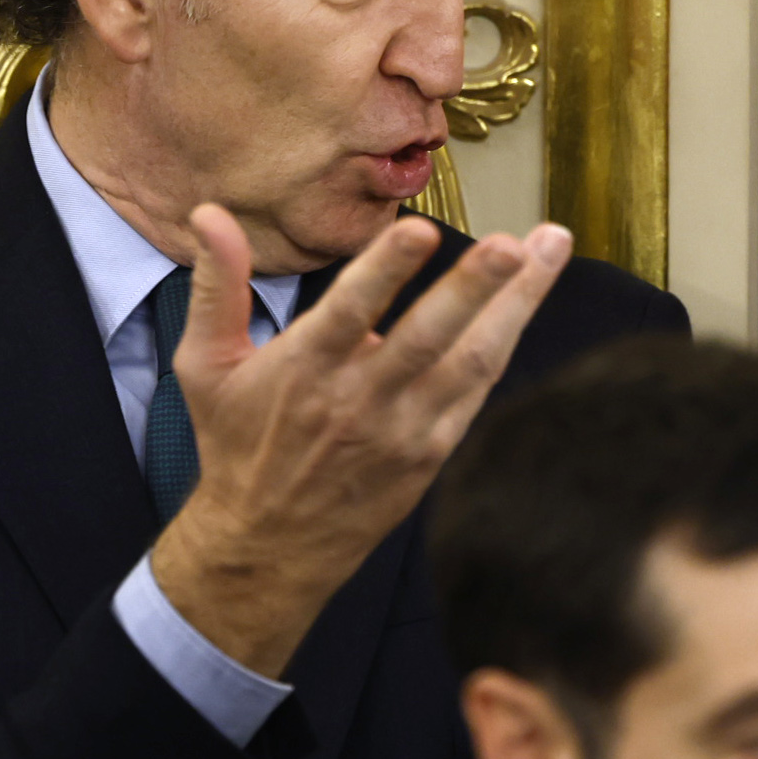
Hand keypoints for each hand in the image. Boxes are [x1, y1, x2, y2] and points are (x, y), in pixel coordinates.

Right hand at [153, 208, 573, 676]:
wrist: (268, 546)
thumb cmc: (236, 444)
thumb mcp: (206, 366)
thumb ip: (216, 286)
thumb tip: (209, 212)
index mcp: (304, 371)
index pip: (349, 313)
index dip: (384, 271)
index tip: (418, 229)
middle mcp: (359, 402)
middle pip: (427, 339)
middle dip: (474, 288)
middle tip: (514, 245)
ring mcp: (404, 431)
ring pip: (471, 362)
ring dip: (515, 305)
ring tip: (551, 248)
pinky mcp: (432, 453)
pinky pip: (477, 392)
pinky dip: (506, 344)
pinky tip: (529, 299)